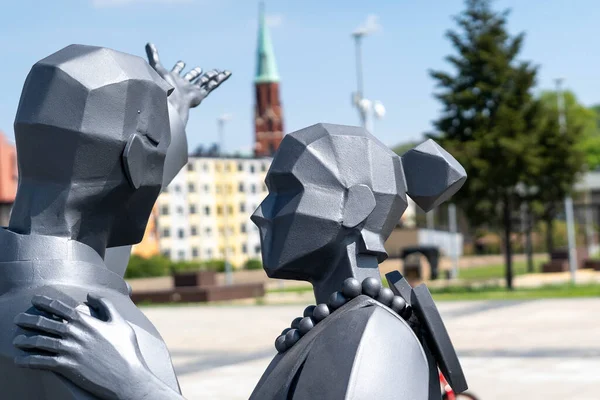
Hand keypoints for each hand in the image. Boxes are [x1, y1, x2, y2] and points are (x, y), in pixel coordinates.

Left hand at [13, 294, 179, 399]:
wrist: (127, 377)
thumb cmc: (126, 350)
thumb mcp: (120, 323)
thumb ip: (106, 305)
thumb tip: (91, 295)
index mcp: (87, 322)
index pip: (61, 307)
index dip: (46, 302)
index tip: (35, 299)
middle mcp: (75, 334)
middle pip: (45, 323)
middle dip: (28, 319)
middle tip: (18, 318)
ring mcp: (69, 351)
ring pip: (40, 342)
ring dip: (25, 340)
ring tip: (17, 340)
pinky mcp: (66, 367)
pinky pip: (41, 362)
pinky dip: (28, 361)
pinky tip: (21, 360)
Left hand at [145, 42, 230, 123]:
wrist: (170, 101)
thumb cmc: (162, 86)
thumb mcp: (157, 67)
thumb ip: (154, 56)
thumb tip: (149, 43)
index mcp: (173, 80)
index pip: (177, 72)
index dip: (178, 67)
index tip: (181, 63)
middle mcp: (183, 86)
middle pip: (191, 78)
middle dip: (195, 73)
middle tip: (199, 70)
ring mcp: (193, 90)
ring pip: (205, 81)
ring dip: (212, 76)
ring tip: (220, 71)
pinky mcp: (201, 94)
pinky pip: (213, 86)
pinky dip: (220, 79)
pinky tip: (227, 73)